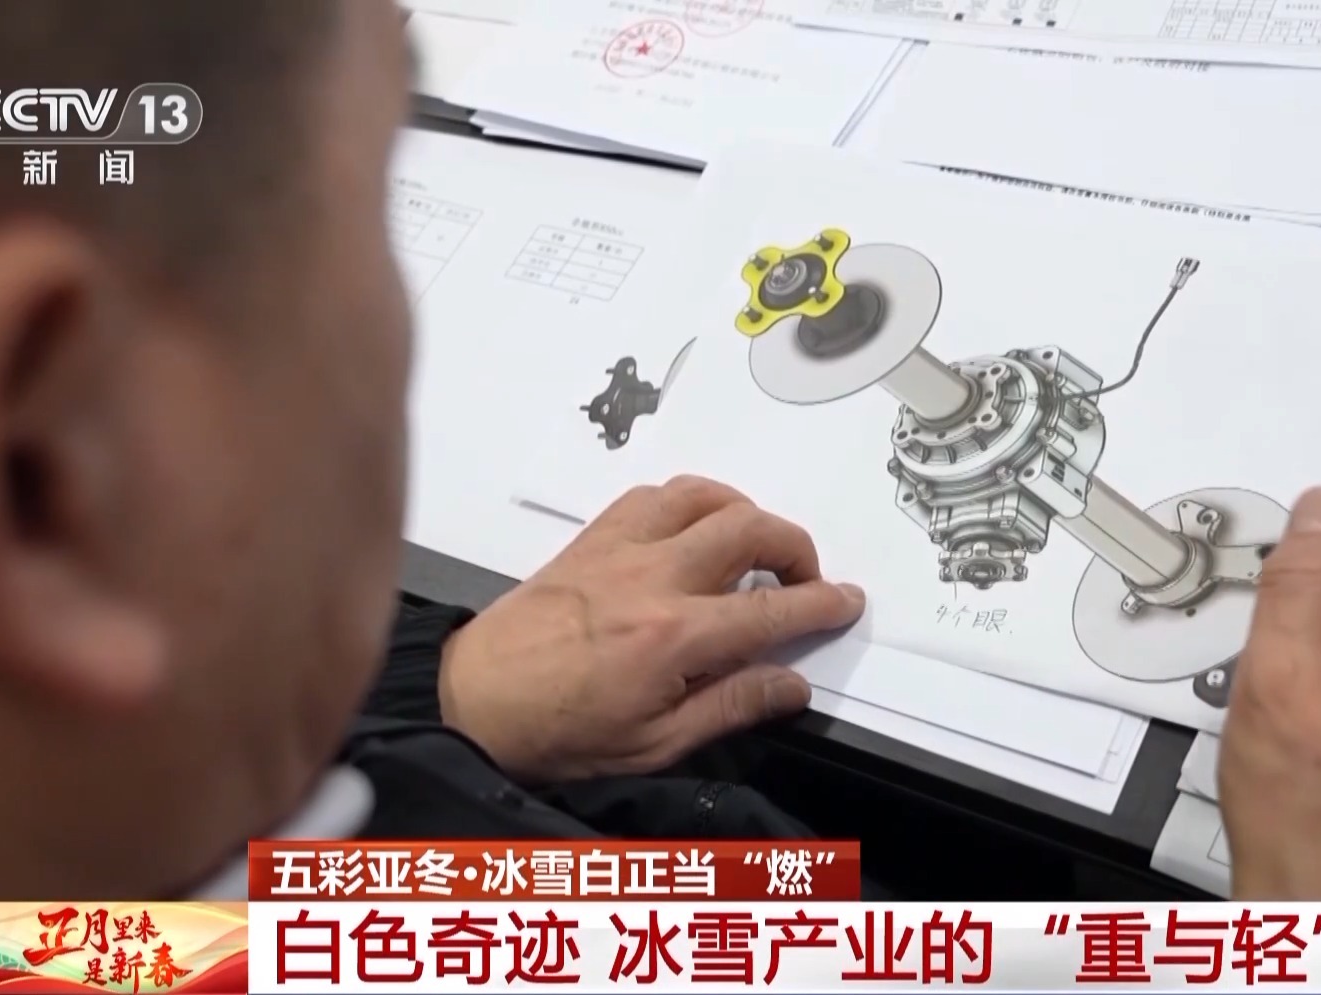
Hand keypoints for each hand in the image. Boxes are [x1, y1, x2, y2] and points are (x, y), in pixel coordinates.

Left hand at [440, 475, 865, 784]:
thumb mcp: (656, 744)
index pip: (773, 608)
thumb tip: (793, 685)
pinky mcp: (590, 539)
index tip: (847, 601)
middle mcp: (654, 578)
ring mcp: (620, 549)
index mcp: (675, 637)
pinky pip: (651, 495)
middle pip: (750, 528)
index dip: (823, 603)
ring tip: (751, 550)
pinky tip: (692, 532)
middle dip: (794, 547)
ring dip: (743, 512)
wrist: (473, 704)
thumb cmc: (559, 735)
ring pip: (703, 495)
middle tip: (801, 580)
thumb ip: (732, 707)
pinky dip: (687, 502)